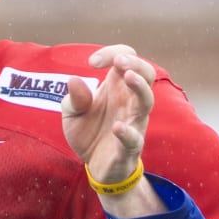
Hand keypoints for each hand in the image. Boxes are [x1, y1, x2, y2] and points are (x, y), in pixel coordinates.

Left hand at [60, 45, 155, 187]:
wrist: (93, 165)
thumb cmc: (87, 131)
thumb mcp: (71, 112)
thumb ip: (74, 97)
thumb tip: (74, 80)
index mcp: (116, 87)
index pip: (125, 59)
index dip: (112, 53)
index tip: (92, 62)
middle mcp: (129, 101)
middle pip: (147, 74)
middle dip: (136, 64)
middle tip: (120, 61)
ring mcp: (133, 122)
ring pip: (147, 101)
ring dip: (140, 88)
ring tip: (128, 77)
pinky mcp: (130, 146)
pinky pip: (135, 138)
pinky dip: (127, 132)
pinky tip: (117, 127)